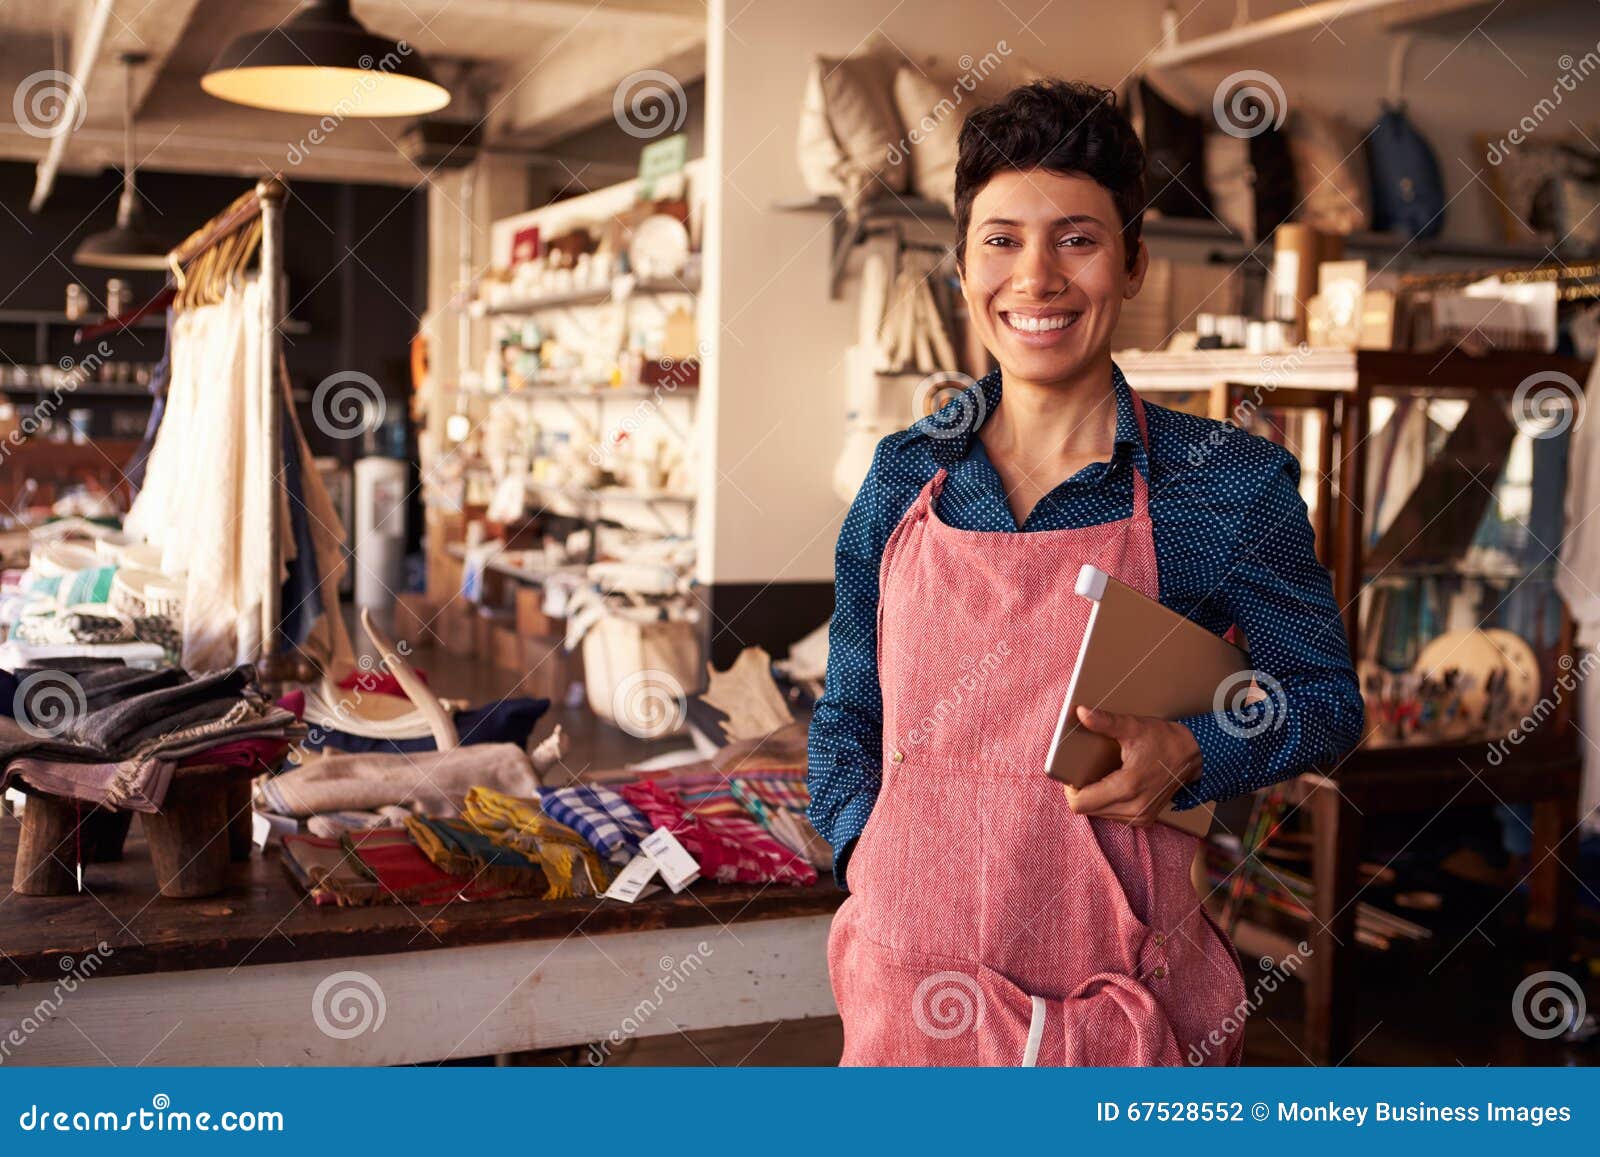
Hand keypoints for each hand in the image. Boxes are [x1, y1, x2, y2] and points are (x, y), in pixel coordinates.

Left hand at [1061, 706, 1202, 825]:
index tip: (1072, 773)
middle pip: (1087, 810)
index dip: (1070, 788)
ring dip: (1093, 798)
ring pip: (1099, 814)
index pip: (1080, 803)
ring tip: (1100, 776)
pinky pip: (1113, 815)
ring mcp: (1140, 816)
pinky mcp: (1145, 819)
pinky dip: (1107, 802)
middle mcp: (1134, 808)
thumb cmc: (1163, 739)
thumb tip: (1081, 713)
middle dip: (1080, 792)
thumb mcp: (1133, 726)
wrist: (1193, 754)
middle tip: (1085, 771)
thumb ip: (1105, 722)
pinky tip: (1113, 784)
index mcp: (1127, 788)